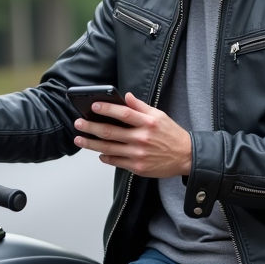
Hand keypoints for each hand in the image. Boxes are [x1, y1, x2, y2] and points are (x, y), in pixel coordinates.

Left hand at [73, 93, 191, 177]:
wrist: (186, 156)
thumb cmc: (172, 135)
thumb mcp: (159, 116)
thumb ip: (141, 106)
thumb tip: (125, 96)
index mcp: (148, 123)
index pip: (123, 113)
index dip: (107, 109)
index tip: (94, 106)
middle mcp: (142, 138)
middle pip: (110, 132)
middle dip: (91, 127)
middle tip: (78, 123)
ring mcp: (138, 154)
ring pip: (109, 148)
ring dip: (91, 144)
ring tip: (79, 139)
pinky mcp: (138, 167)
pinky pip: (116, 162)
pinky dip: (105, 157)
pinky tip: (98, 153)